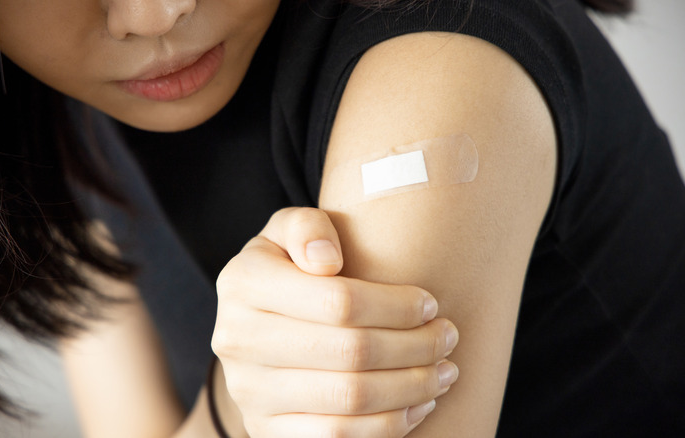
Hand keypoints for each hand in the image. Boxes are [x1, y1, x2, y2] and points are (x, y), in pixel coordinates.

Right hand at [212, 207, 458, 437]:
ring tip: (444, 371)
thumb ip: (306, 227)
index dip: (397, 306)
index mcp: (242, 283)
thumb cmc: (289, 268)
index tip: (430, 304)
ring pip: (350, 400)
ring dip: (412, 388)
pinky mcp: (265, 430)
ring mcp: (249, 392)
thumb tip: (326, 260)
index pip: (340, 301)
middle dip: (416, 347)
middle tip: (448, 337)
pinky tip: (416, 404)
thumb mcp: (288, 231)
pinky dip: (389, 425)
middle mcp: (237, 340)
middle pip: (351, 353)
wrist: (256, 322)